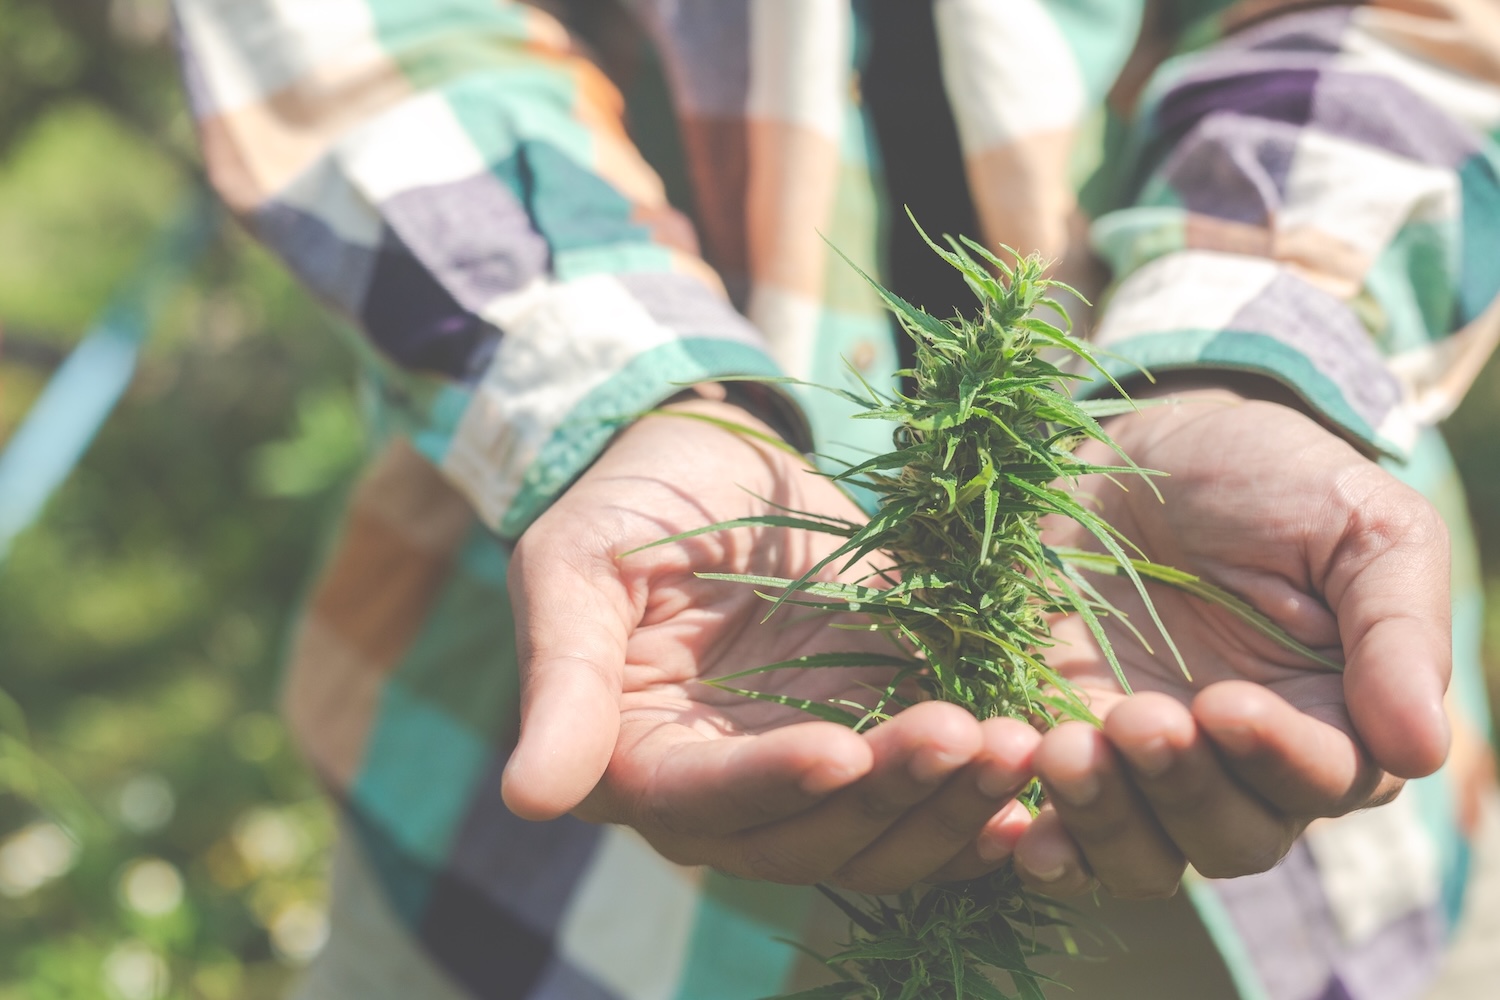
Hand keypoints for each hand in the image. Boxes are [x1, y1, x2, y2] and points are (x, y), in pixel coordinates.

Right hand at [500, 396, 1038, 892]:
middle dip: (890, 797)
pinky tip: (1039, 777)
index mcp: (639, 762)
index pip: (700, 801)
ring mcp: (810, 768)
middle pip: (807, 836)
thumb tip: (530, 802)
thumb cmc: (626, 502)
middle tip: (966, 740)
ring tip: (1018, 746)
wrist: (711, 460)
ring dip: (954, 806)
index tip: (839, 752)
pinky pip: (929, 798)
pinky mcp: (876, 733)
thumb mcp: (576, 568)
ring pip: (880, 834)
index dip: (768, 785)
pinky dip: (984, 803)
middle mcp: (729, 791)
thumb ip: (561, 681)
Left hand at [1013, 384, 1451, 898]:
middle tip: (1135, 717)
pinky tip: (1013, 827)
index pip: (1325, 781)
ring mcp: (1147, 771)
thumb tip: (1425, 747)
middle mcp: (1242, 769)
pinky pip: (1059, 835)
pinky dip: (1042, 843)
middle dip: (1181, 788)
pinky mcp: (1063, 753)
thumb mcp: (1358, 525)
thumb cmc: (1264, 478)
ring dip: (1103, 820)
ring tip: (1060, 751)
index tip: (1224, 706)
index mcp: (1332, 719)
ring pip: (1144, 855)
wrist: (1131, 448)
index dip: (1279, 759)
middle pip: (1231, 838)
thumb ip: (1398, 628)